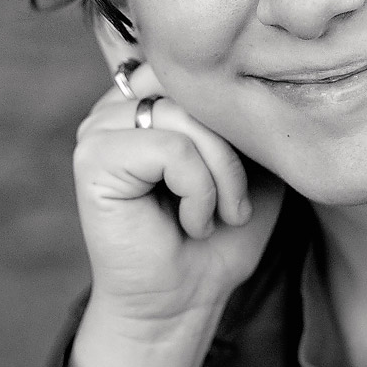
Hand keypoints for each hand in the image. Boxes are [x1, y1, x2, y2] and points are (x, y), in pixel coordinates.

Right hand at [64, 23, 284, 366]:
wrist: (183, 302)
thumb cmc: (219, 237)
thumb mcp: (253, 161)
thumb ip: (251, 111)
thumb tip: (273, 64)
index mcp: (154, 95)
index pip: (210, 68)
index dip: (240, 120)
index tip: (241, 177)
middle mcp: (121, 102)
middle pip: (201, 88)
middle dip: (234, 149)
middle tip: (234, 204)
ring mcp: (100, 127)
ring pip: (189, 118)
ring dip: (221, 176)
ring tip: (216, 214)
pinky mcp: (93, 159)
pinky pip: (171, 147)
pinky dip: (198, 190)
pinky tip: (189, 222)